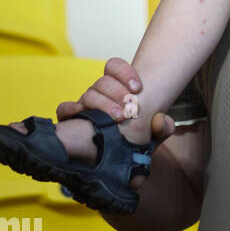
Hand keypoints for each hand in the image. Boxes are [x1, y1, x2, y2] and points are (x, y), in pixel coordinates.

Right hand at [56, 57, 176, 154]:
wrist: (118, 163)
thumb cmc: (135, 143)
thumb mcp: (153, 137)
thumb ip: (163, 128)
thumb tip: (160, 120)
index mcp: (116, 89)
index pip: (113, 66)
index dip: (125, 72)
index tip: (138, 87)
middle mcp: (98, 94)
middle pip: (103, 81)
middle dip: (118, 92)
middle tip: (130, 109)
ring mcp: (84, 106)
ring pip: (89, 94)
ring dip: (104, 103)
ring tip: (119, 118)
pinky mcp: (71, 121)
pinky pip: (64, 109)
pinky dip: (69, 108)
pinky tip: (79, 112)